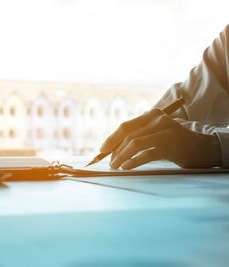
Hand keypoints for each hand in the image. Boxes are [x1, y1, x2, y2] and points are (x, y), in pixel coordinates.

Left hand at [100, 109, 220, 168]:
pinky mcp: (170, 146)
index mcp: (152, 114)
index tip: (102, 150)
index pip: (126, 126)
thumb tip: (111, 148)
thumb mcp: (156, 132)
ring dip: (121, 156)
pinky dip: (133, 161)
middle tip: (109, 161)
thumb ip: (138, 135)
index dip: (111, 139)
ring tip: (115, 166)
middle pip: (128, 134)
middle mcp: (158, 120)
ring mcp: (164, 132)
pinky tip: (126, 167)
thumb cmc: (173, 142)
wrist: (201, 148)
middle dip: (114, 149)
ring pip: (134, 143)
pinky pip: (146, 154)